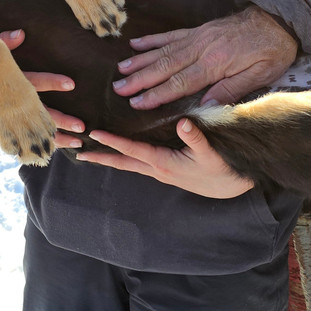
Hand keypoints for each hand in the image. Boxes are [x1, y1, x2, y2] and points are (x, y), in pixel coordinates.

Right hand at [0, 30, 85, 148]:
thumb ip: (5, 41)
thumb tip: (21, 33)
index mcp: (11, 81)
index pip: (34, 81)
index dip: (52, 82)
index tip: (71, 84)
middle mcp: (12, 101)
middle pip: (40, 112)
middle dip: (61, 119)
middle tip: (82, 126)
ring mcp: (10, 115)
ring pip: (36, 128)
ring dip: (57, 136)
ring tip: (78, 142)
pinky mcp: (6, 124)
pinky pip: (27, 136)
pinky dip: (40, 143)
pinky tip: (56, 150)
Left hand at [77, 119, 254, 198]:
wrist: (232, 187)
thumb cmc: (223, 169)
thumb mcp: (211, 153)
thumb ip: (197, 138)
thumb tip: (183, 122)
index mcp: (164, 163)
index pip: (132, 150)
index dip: (112, 141)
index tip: (93, 134)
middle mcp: (158, 169)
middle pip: (122, 162)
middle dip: (100, 157)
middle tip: (78, 153)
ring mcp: (161, 172)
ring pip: (129, 164)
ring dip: (110, 159)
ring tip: (92, 153)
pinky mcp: (166, 171)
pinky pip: (139, 164)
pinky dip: (125, 158)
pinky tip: (120, 154)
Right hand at [112, 6, 297, 109]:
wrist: (279, 17)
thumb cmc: (273, 50)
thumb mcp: (261, 75)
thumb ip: (231, 90)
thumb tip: (203, 107)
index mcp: (216, 63)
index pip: (181, 82)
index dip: (157, 94)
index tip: (138, 103)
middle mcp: (202, 48)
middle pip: (165, 66)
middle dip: (140, 79)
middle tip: (119, 89)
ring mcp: (198, 37)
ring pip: (163, 50)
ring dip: (140, 61)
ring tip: (120, 71)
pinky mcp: (199, 30)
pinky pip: (171, 35)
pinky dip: (152, 40)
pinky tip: (135, 44)